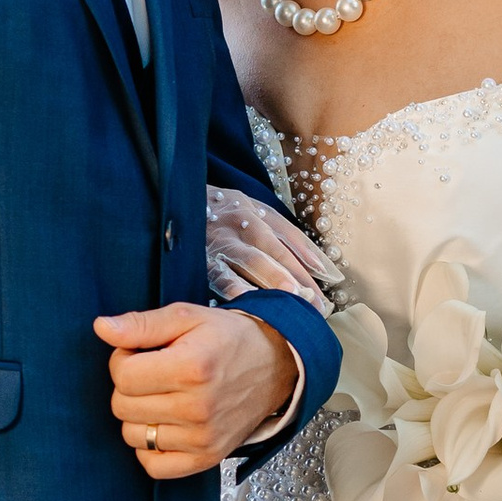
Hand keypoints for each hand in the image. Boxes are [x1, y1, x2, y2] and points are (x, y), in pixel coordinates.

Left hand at [97, 300, 299, 476]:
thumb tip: (101, 328)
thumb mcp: (187, 317)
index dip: (123, 360)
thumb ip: (141, 323)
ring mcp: (202, 438)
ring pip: (133, 435)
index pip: (122, 375)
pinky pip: (153, 466)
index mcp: (191, 368)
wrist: (276, 366)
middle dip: (130, 387)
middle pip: (123, 406)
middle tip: (155, 374)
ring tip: (163, 398)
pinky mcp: (207, 458)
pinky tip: (165, 425)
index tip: (142, 354)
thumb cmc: (228, 339)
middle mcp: (197, 408)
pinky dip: (150, 448)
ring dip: (139, 416)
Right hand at [207, 184, 342, 305]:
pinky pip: (219, 274)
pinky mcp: (198, 257)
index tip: (326, 288)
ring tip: (289, 302)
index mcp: (254, 213)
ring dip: (271, 281)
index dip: (307, 263)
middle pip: (274, 252)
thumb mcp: (254, 212)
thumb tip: (322, 267)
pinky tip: (247, 302)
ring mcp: (218, 240)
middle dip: (295, 279)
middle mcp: (238, 224)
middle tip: (313, 302)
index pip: (286, 240)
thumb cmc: (222, 213)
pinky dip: (233, 288)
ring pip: (250, 261)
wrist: (174, 198)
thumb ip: (288, 238)